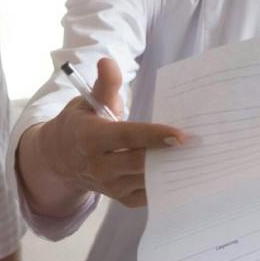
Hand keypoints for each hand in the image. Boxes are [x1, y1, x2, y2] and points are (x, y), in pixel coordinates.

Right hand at [25, 58, 183, 208]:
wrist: (60, 159)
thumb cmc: (81, 125)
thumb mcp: (87, 101)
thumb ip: (104, 84)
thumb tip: (108, 62)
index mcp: (90, 138)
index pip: (126, 137)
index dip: (154, 136)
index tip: (180, 135)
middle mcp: (98, 166)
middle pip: (139, 162)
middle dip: (169, 154)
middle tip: (199, 144)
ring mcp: (110, 186)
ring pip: (147, 180)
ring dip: (171, 169)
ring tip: (196, 156)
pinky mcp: (121, 198)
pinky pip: (148, 194)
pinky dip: (166, 183)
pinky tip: (183, 169)